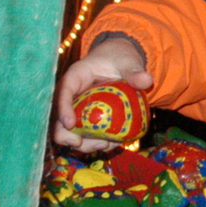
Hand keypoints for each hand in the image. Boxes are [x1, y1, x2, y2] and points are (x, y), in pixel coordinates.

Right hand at [52, 35, 151, 152]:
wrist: (119, 64)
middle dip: (65, 134)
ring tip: (103, 145)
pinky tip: (111, 145)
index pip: (64, 90)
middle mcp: (72, 95)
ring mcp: (78, 109)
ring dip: (82, 143)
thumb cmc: (119, 61)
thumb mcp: (128, 63)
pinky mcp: (87, 120)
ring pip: (70, 131)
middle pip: (58, 116)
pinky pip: (86, 135)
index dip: (63, 108)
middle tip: (79, 143)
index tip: (69, 124)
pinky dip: (96, 143)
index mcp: (76, 76)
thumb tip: (146, 80)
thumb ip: (134, 71)